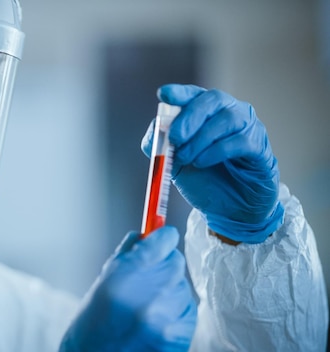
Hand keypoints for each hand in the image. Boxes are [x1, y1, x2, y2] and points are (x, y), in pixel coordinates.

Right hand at [60, 227, 196, 350]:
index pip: (162, 240)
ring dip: (169, 290)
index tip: (161, 237)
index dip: (161, 237)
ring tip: (146, 306)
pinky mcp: (179, 335)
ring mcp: (166, 317)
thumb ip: (128, 254)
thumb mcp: (104, 280)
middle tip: (148, 277)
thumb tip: (148, 232)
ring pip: (182, 286)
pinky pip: (188, 309)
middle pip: (175, 261)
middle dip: (163, 264)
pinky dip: (176, 311)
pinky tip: (156, 320)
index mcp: (125, 275)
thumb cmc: (93, 322)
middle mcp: (148, 294)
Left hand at [142, 84, 283, 242]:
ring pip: (227, 118)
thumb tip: (154, 133)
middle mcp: (230, 113)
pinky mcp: (259, 148)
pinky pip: (240, 141)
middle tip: (175, 137)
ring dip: (201, 139)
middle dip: (190, 117)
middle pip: (212, 99)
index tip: (164, 94)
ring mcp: (248, 128)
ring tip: (186, 159)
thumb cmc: (204, 180)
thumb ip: (159, 147)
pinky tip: (202, 163)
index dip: (180, 93)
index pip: (194, 94)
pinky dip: (216, 151)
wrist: (229, 210)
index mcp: (206, 113)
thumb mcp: (173, 164)